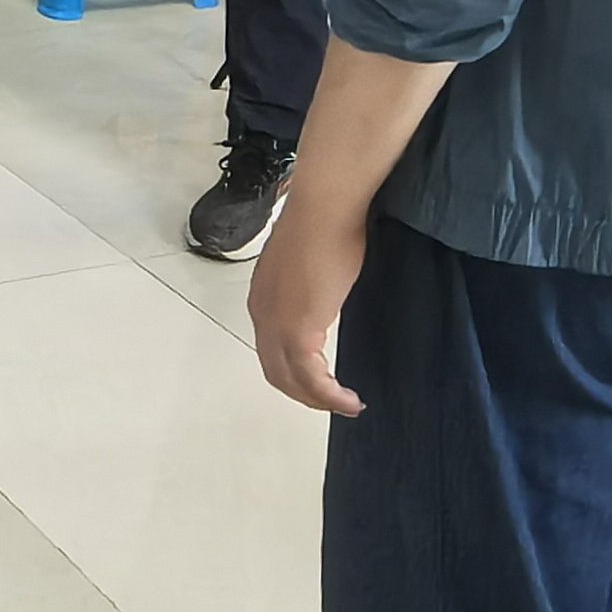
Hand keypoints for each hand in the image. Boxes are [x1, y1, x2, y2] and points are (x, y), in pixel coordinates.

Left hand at [247, 193, 371, 415]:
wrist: (326, 207)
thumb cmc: (325, 224)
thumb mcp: (311, 265)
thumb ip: (310, 287)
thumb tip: (326, 294)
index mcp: (263, 297)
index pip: (272, 349)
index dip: (296, 372)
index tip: (323, 381)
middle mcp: (262, 313)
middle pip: (277, 372)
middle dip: (305, 394)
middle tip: (335, 403)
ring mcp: (276, 322)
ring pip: (290, 379)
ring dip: (318, 399)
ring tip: (347, 405)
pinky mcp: (298, 328)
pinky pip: (311, 377)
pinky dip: (329, 395)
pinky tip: (349, 400)